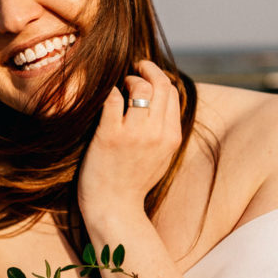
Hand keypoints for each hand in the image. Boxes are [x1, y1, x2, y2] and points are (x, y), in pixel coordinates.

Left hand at [77, 60, 182, 223]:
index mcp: (171, 137)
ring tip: (120, 86)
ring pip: (140, 87)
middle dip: (146, 70)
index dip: (159, 77)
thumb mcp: (160, 157)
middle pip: (160, 84)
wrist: (114, 209)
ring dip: (128, 80)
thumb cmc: (132, 183)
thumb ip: (164, 131)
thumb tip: (160, 103)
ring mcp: (134, 134)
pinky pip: (113, 99)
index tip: (146, 75)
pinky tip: (105, 97)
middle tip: (133, 69)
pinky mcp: (110, 136)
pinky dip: (110, 92)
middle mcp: (157, 133)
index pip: (172, 93)